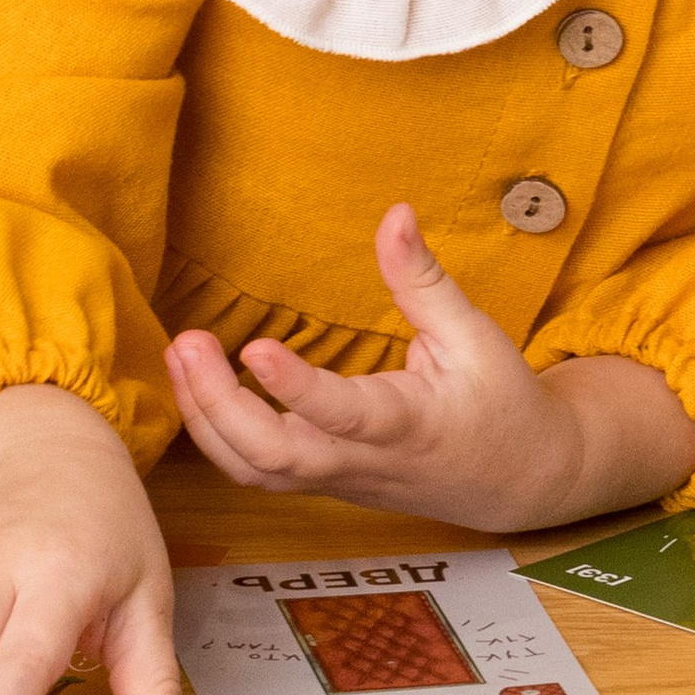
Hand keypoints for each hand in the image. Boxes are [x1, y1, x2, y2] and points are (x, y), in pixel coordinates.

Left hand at [165, 206, 694, 529]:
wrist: (515, 481)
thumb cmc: (499, 401)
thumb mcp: (473, 335)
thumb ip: (424, 279)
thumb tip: (395, 213)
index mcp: (406, 424)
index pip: (342, 414)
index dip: (295, 389)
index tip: (255, 347)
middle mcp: (362, 460)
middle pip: (276, 458)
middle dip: (219, 406)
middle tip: (189, 342)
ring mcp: (336, 479)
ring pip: (255, 472)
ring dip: (205, 420)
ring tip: (178, 355)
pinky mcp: (321, 481)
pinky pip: (256, 471)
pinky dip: (216, 434)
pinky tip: (195, 385)